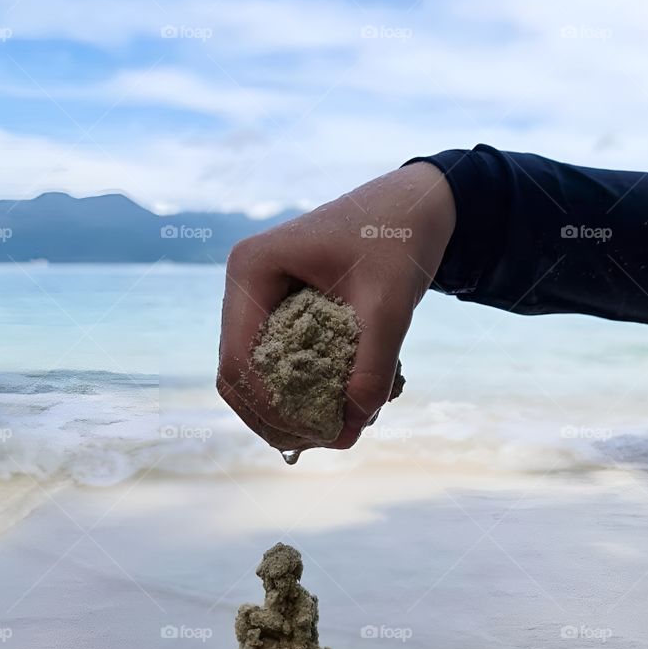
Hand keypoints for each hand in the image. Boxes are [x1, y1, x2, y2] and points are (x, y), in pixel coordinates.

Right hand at [217, 162, 455, 451]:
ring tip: (335, 432)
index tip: (320, 432)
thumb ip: (372, 365)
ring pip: (250, 377)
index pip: (240, 357)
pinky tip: (339, 410)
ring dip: (284, 412)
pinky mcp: (276, 313)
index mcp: (253, 269)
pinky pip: (274, 367)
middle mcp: (244, 285)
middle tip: (327, 442)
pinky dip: (300, 394)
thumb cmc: (398, 240)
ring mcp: (256, 300)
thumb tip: (352, 425)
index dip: (271, 406)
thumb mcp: (391, 303)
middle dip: (275, 417)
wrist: (411, 206)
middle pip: (236, 375)